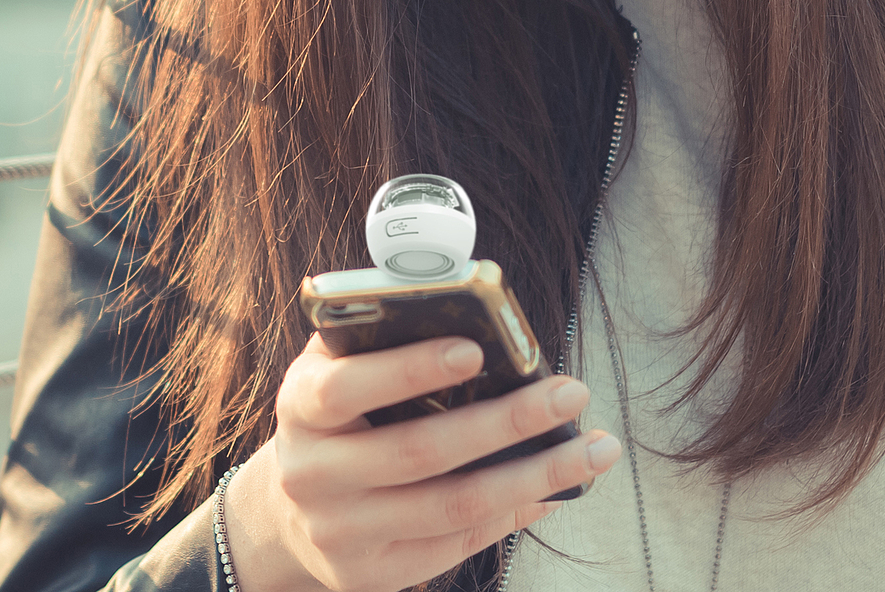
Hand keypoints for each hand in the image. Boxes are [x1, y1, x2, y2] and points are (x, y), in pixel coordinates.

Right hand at [222, 334, 619, 591]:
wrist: (289, 508)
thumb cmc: (343, 410)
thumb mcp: (343, 364)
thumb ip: (390, 332)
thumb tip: (484, 318)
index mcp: (301, 405)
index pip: (348, 386)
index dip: (411, 368)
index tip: (478, 348)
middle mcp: (311, 474)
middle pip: (421, 451)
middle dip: (508, 420)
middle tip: (572, 393)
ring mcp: (339, 532)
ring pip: (453, 506)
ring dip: (535, 476)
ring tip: (595, 449)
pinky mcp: (369, 574)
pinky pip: (457, 542)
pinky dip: (516, 511)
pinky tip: (559, 486)